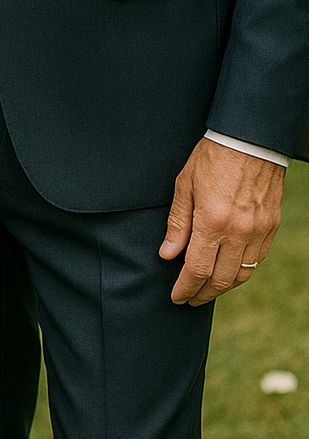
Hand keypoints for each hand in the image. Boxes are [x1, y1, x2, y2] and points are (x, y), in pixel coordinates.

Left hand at [159, 137, 284, 304]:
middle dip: (202, 294)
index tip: (176, 297)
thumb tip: (167, 253)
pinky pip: (257, 260)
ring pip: (241, 274)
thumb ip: (178, 222)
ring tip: (207, 289)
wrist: (250, 139)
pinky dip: (241, 271)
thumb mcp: (184, 184)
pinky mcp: (271, 227)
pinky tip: (229, 270)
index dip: (185, 288)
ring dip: (223, 287)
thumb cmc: (212, 157)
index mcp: (212, 221)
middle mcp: (238, 232)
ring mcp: (258, 231)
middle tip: (190, 298)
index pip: (197, 270)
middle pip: (220, 280)